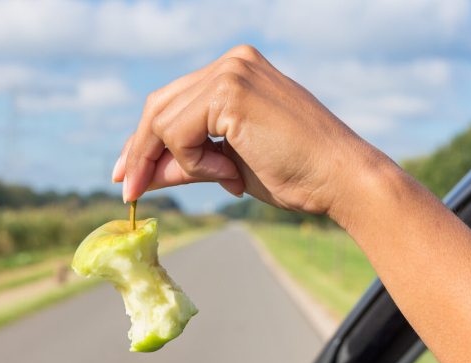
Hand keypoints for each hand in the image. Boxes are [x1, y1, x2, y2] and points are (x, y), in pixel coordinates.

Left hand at [112, 45, 395, 219]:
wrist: (341, 179)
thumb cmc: (297, 175)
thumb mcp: (229, 166)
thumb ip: (187, 163)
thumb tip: (144, 173)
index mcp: (236, 72)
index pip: (173, 102)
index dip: (145, 140)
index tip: (129, 173)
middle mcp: (232, 63)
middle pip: (159, 105)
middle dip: (141, 152)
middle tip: (131, 191)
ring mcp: (231, 72)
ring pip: (164, 122)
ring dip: (184, 162)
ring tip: (227, 179)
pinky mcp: (229, 92)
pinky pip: (178, 133)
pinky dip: (194, 162)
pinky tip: (230, 174)